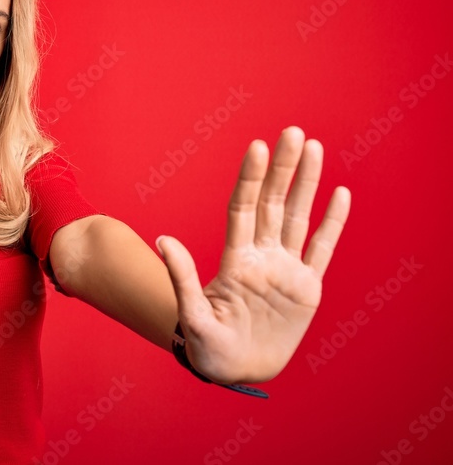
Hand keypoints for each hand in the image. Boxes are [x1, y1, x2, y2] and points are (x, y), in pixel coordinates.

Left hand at [155, 126, 351, 383]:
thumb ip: (182, 276)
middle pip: (273, 203)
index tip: (257, 147)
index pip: (244, 208)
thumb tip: (162, 239)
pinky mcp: (306, 288)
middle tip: (292, 132)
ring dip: (307, 183)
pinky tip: (340, 194)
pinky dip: (332, 223)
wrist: (234, 372)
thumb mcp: (192, 316)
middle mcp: (262, 257)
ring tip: (314, 147)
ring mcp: (285, 270)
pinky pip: (322, 250)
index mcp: (236, 260)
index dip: (250, 178)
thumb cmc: (208, 349)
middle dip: (283, 168)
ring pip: (298, 217)